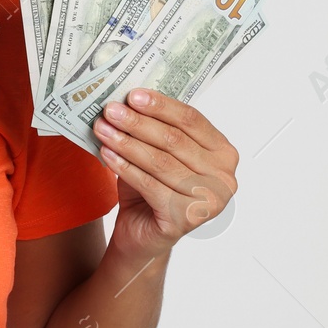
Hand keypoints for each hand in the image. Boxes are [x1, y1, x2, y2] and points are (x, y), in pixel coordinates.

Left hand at [92, 89, 239, 259]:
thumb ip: (153, 127)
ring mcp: (209, 200)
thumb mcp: (157, 151)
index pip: (192, 120)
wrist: (142, 232)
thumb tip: (129, 99)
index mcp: (223, 152)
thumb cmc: (152, 188)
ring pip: (161, 161)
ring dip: (127, 142)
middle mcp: (224, 176)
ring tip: (103, 129)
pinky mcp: (187, 218)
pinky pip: (150, 185)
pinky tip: (107, 154)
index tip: (133, 95)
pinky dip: (125, 167)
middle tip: (111, 110)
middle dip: (138, 123)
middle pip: (175, 140)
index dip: (161, 106)